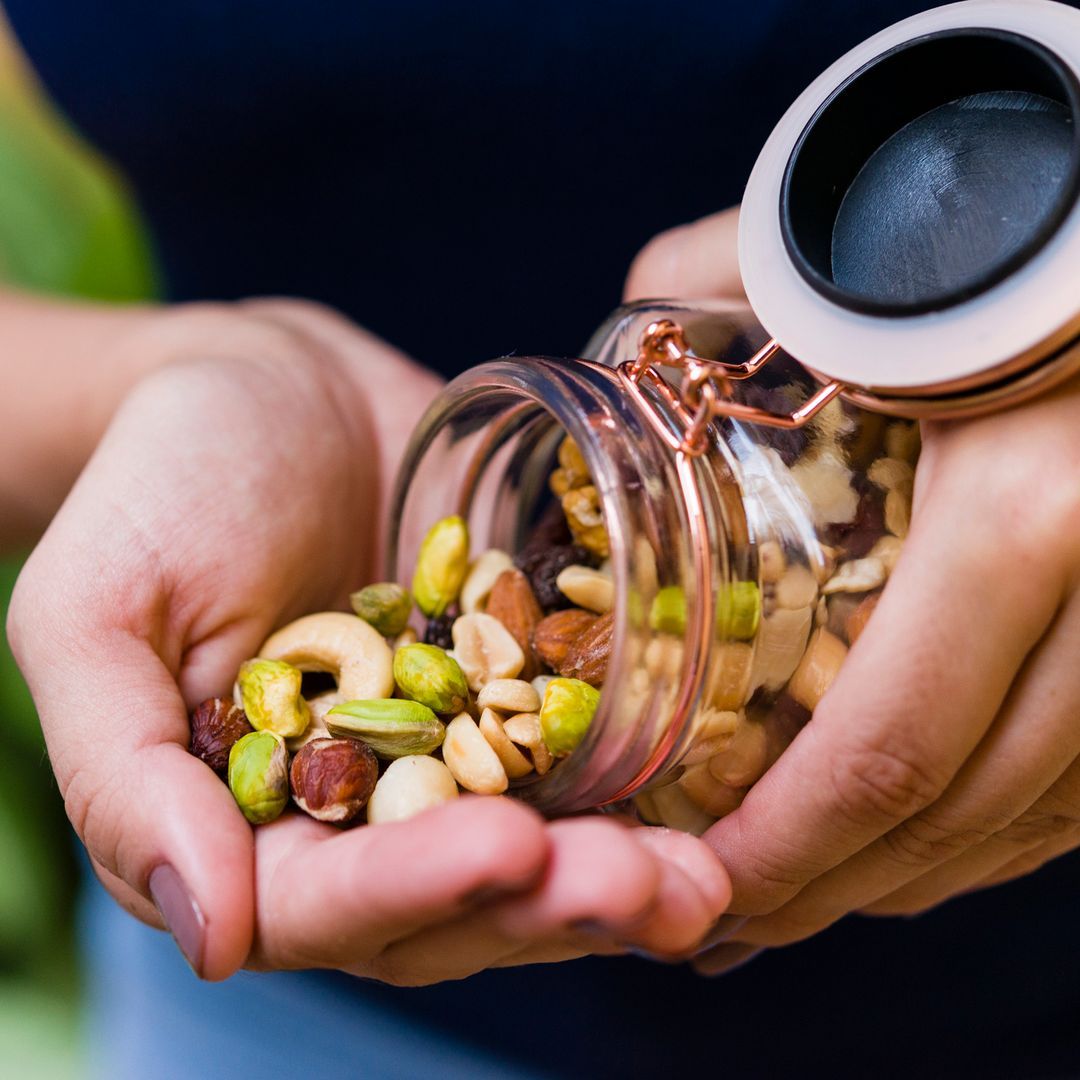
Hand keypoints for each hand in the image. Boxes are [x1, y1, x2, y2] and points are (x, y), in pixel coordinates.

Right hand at [7, 299, 729, 983]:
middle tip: (660, 890)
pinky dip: (647, 777)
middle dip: (557, 902)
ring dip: (622, 867)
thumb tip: (208, 933)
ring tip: (706, 872)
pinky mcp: (517, 686)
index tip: (507, 852)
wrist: (264, 389)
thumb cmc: (158, 487)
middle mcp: (362, 812)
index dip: (416, 891)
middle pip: (459, 899)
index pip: (330, 903)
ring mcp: (451, 752)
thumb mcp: (95, 615)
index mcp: (251, 825)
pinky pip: (583, 748)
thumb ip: (123, 777)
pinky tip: (719, 789)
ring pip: (539, 844)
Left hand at [628, 208, 1079, 972]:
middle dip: (830, 888)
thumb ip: (724, 277)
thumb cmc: (1032, 213)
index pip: (887, 748)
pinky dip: (999, 827)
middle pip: (961, 811)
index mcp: (1025, 516)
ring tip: (806, 894)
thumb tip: (633, 313)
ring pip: (1037, 816)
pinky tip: (925, 836)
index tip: (694, 886)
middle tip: (722, 916)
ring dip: (911, 874)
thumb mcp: (873, 255)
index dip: (786, 850)